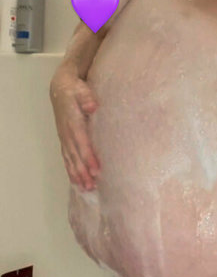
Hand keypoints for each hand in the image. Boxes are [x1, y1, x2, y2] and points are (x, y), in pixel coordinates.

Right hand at [49, 64, 100, 190]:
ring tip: (86, 188)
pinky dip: (71, 171)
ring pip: (70, 160)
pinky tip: (76, 182)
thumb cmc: (74, 90)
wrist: (60, 88)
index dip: (88, 157)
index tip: (96, 170)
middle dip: (83, 172)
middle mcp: (67, 134)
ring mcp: (64, 138)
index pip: (82, 143)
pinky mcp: (64, 140)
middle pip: (75, 156)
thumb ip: (87, 98)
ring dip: (77, 175)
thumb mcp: (82, 90)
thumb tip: (92, 106)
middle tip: (92, 186)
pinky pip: (66, 158)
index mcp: (73, 123)